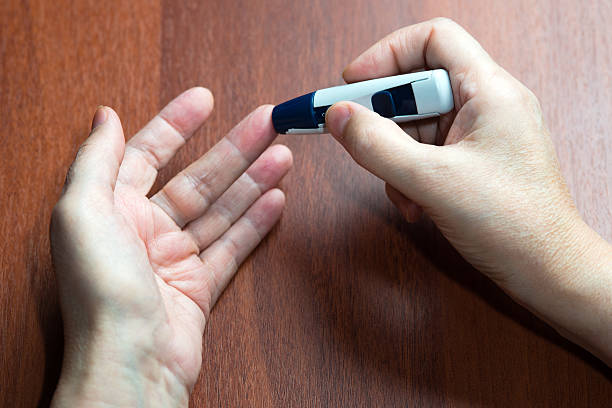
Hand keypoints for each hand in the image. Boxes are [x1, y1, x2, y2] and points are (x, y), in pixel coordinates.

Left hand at [50, 89, 291, 406]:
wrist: (129, 360)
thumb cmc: (99, 291)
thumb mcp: (81, 212)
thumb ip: (95, 160)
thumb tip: (105, 117)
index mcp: (113, 209)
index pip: (148, 154)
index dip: (175, 124)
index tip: (204, 99)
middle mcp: (144, 230)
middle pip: (198, 179)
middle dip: (234, 148)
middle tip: (267, 122)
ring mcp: (175, 258)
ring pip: (222, 209)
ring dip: (253, 180)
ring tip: (283, 155)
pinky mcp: (200, 285)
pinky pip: (232, 246)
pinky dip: (255, 223)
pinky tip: (276, 199)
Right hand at [325, 18, 611, 363]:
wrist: (547, 273)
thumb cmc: (513, 224)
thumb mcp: (432, 181)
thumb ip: (377, 145)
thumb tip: (338, 116)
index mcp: (490, 91)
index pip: (433, 40)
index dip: (387, 54)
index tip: (352, 84)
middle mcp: (488, 105)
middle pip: (419, 85)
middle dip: (386, 118)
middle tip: (359, 139)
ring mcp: (481, 135)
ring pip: (418, 125)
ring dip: (396, 157)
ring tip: (403, 191)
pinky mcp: (474, 162)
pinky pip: (428, 153)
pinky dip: (411, 176)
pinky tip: (417, 205)